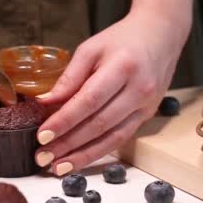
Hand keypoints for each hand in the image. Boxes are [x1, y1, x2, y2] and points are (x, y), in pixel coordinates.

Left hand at [34, 0, 194, 175]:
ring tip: (57, 167)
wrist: (161, 35)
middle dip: (68, 144)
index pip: (89, 100)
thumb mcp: (91, 49)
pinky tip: (78, 160)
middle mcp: (138, 90)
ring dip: (82, 156)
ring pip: (111, 138)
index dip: (64, 120)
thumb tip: (44, 103)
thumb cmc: (122, 40)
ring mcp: (146, 106)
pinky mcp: (147, 116)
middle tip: (42, 157)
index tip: (42, 135)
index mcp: (123, 67)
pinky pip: (120, 138)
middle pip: (99, 124)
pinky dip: (98, 152)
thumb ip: (69, 78)